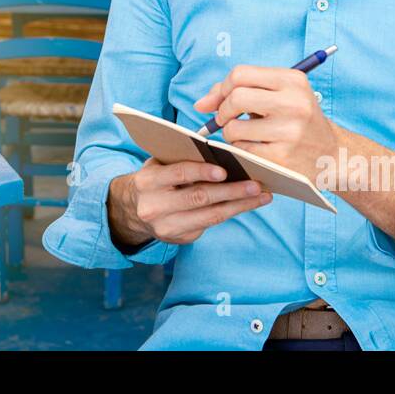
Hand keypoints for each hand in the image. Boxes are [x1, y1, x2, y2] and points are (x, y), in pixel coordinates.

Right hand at [108, 158, 272, 247]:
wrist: (133, 210)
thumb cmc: (155, 179)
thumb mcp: (159, 164)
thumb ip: (181, 159)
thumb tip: (221, 155)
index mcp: (147, 182)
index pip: (178, 174)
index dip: (202, 172)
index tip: (225, 170)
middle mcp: (154, 206)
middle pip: (198, 198)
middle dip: (231, 191)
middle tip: (256, 185)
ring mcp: (166, 227)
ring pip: (209, 216)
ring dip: (239, 205)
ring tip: (261, 196)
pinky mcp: (179, 239)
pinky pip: (210, 224)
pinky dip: (231, 213)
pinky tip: (247, 204)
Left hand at [193, 64, 340, 180]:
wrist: (333, 155)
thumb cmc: (297, 121)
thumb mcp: (280, 96)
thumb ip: (241, 91)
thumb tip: (200, 104)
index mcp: (293, 80)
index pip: (240, 74)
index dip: (222, 88)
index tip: (218, 101)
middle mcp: (294, 102)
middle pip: (235, 98)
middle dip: (223, 111)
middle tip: (226, 120)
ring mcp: (289, 131)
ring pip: (234, 128)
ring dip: (231, 134)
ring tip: (247, 136)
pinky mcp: (282, 158)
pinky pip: (242, 150)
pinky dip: (241, 150)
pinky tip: (256, 149)